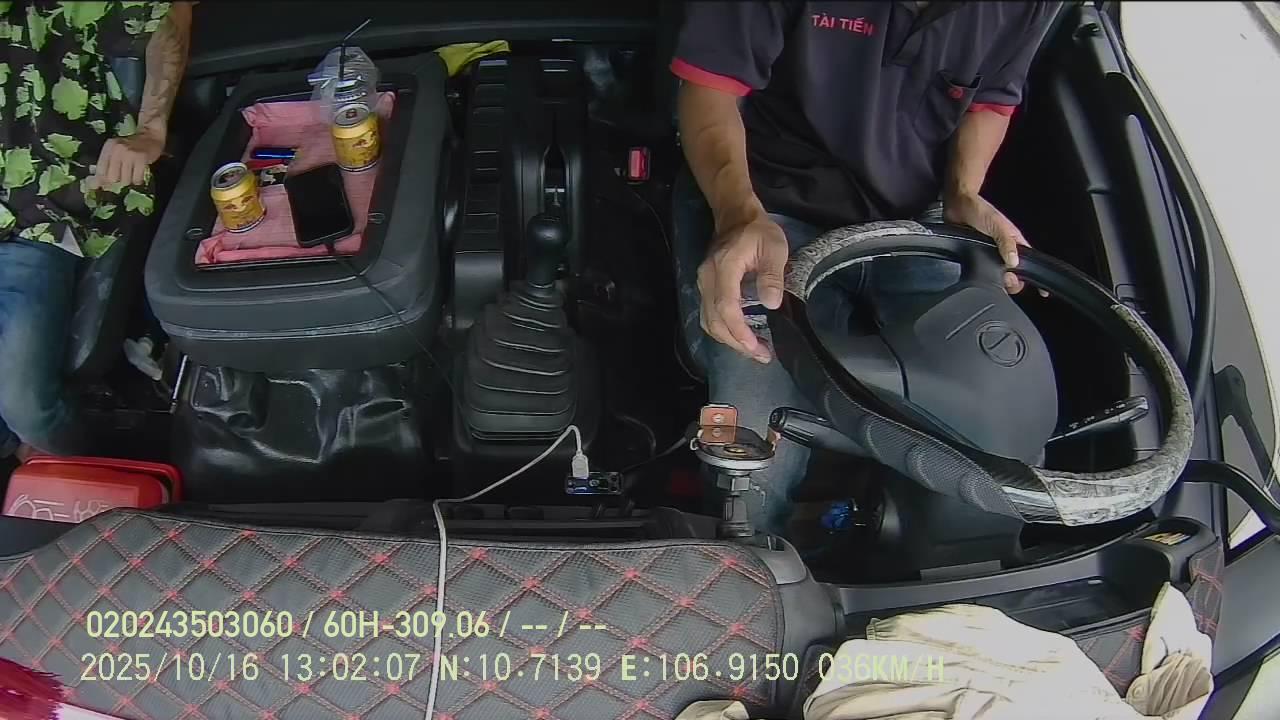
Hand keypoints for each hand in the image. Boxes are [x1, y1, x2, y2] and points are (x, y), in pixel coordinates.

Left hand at [89, 126, 164, 187]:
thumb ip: (105, 167)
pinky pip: (137, 179)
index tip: (106, 183)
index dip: (103, 180)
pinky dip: (138, 180)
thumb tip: (94, 185)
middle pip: (112, 178)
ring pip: (125, 180)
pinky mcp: (142, 159)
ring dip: (129, 180)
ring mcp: (130, 154)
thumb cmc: (132, 147)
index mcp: (108, 147)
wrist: (150, 136)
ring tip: (132, 172)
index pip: (100, 170)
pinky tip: (139, 174)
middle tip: (123, 174)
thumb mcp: (115, 152)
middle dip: (118, 180)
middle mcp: (117, 149)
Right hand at [697, 214, 789, 362]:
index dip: (739, 330)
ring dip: (730, 340)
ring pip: (709, 321)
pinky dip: (724, 331)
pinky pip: (709, 316)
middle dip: (737, 342)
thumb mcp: (774, 247)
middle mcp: (707, 278)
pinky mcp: (705, 288)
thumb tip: (771, 304)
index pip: (726, 306)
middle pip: (714, 320)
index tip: (756, 347)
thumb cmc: (758, 231)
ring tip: (755, 350)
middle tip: (762, 355)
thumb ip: (772, 275)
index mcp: (725, 267)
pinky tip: (742, 337)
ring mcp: (703, 284)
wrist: (735, 217)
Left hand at [944, 191, 1044, 295]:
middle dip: (1012, 282)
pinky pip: (983, 272)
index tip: (1042, 291)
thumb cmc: (979, 210)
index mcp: (1014, 243)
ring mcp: (990, 255)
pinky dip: (982, 277)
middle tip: (1005, 279)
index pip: (1029, 263)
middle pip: (1014, 275)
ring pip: (998, 276)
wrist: (957, 206)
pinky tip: (980, 276)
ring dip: (996, 280)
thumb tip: (1014, 262)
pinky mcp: (976, 257)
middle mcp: (1004, 251)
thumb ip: (1006, 243)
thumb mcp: (996, 225)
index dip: (1035, 277)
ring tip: (992, 278)